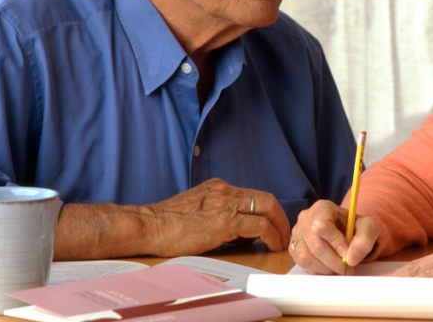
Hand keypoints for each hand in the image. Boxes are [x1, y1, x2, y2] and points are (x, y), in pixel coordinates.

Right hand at [140, 178, 290, 254]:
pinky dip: (272, 235)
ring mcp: (226, 203)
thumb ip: (215, 214)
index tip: (272, 223)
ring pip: (267, 207)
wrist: (148, 226)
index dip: (267, 210)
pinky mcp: (225, 220)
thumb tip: (236, 231)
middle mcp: (225, 190)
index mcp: (217, 187)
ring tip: (282, 241)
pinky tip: (272, 245)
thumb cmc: (164, 224)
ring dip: (280, 226)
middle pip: (265, 198)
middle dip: (280, 216)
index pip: (252, 195)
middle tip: (284, 233)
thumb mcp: (194, 210)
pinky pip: (260, 225)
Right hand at [291, 199, 379, 273]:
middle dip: (334, 261)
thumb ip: (365, 239)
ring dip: (325, 268)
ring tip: (338, 267)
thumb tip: (352, 258)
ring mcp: (297, 233)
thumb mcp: (368, 227)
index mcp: (322, 208)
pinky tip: (328, 266)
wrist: (345, 231)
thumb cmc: (354, 227)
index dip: (335, 242)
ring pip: (305, 257)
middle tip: (347, 268)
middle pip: (315, 245)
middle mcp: (306, 218)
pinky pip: (302, 264)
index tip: (347, 252)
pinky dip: (317, 270)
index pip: (322, 225)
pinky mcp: (294, 248)